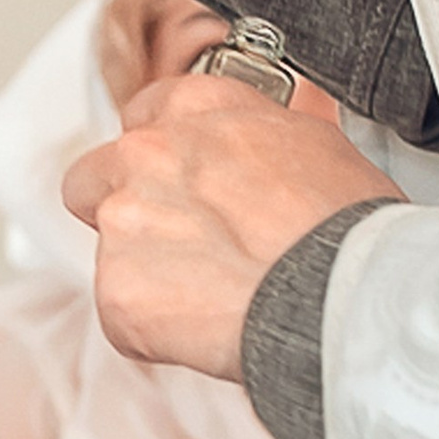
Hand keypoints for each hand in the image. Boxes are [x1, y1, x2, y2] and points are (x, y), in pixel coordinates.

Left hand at [62, 74, 399, 377]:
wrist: (344, 295)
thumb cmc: (346, 227)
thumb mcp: (316, 144)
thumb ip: (258, 135)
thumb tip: (260, 142)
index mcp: (195, 105)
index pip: (139, 118)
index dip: (160, 163)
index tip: (182, 190)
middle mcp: (147, 152)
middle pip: (91, 182)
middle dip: (127, 216)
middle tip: (184, 250)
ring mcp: (125, 220)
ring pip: (109, 255)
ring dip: (148, 278)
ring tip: (216, 296)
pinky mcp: (117, 290)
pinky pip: (122, 317)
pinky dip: (155, 333)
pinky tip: (210, 327)